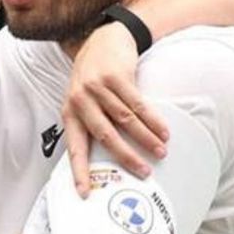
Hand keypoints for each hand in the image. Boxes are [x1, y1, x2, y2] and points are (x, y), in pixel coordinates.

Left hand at [63, 22, 167, 196]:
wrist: (104, 39)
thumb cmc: (94, 76)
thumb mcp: (83, 99)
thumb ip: (89, 124)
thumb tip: (104, 159)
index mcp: (70, 113)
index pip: (74, 148)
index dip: (79, 172)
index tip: (86, 194)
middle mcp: (80, 101)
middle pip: (106, 136)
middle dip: (126, 157)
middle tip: (143, 173)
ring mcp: (97, 87)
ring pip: (125, 121)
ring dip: (146, 139)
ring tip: (160, 152)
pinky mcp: (115, 76)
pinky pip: (137, 104)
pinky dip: (153, 119)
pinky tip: (163, 131)